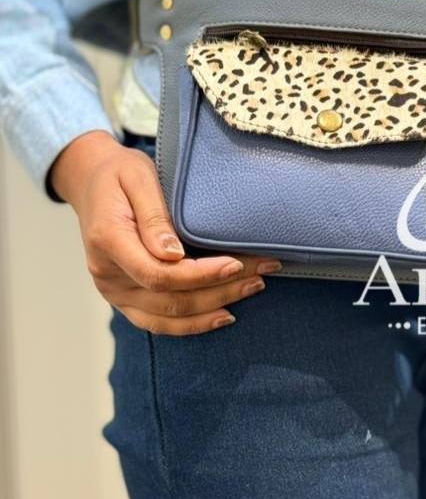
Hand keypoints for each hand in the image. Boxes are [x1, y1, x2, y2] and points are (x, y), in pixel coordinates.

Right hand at [51, 131, 280, 334]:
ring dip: (213, 308)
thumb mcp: (138, 178)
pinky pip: (157, 321)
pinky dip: (192, 324)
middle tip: (261, 273)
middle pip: (169, 298)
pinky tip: (223, 315)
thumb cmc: (119, 174)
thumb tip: (173, 255)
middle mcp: (107, 275)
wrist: (92, 182)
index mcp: (108, 241)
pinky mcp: (124, 298)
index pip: (158, 273)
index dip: (201, 275)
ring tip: (252, 288)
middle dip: (221, 290)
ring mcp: (114, 291)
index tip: (236, 263)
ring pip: (167, 316)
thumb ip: (154, 216)